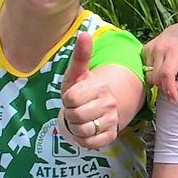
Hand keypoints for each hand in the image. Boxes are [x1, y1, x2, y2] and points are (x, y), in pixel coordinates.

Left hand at [56, 30, 124, 150]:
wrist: (98, 106)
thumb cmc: (82, 88)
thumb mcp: (77, 73)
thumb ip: (80, 55)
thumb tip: (84, 33)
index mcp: (100, 87)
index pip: (71, 99)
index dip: (67, 99)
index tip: (72, 96)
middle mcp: (109, 104)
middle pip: (76, 116)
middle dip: (70, 114)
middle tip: (75, 109)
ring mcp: (111, 121)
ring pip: (82, 131)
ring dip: (75, 127)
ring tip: (80, 119)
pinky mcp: (110, 136)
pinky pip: (90, 143)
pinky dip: (83, 140)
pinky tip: (85, 130)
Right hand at [143, 23, 177, 103]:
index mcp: (175, 49)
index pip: (166, 73)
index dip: (170, 89)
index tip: (175, 99)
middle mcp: (160, 48)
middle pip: (157, 78)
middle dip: (167, 87)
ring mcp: (150, 49)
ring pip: (150, 76)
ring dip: (161, 82)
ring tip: (173, 75)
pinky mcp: (144, 50)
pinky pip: (147, 70)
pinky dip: (156, 75)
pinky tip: (165, 70)